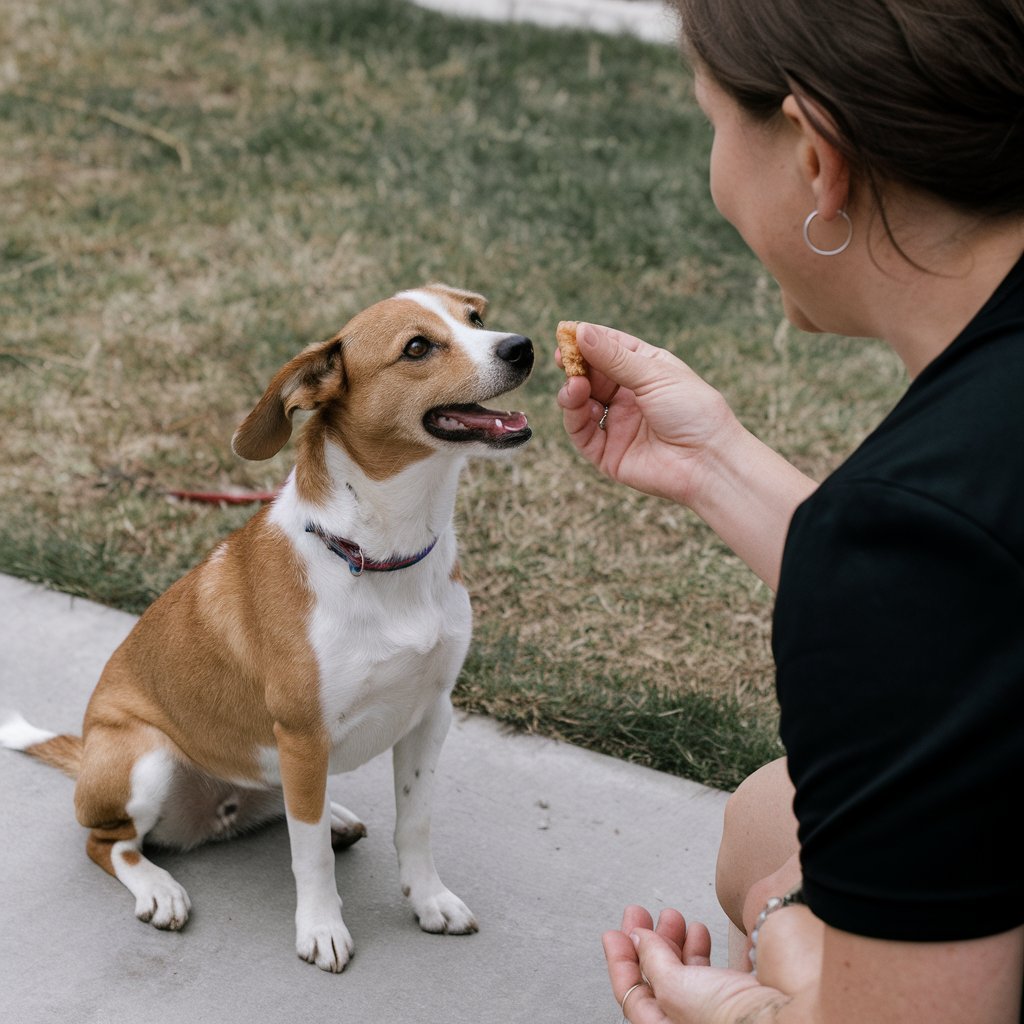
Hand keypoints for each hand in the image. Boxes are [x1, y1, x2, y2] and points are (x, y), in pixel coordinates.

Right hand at [557, 322, 817, 588]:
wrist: (709, 461)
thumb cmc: (694, 412)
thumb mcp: (654, 374)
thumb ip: (613, 356)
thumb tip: (581, 331)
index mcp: (646, 370)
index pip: (609, 348)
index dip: (587, 341)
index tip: (567, 334)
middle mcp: (629, 396)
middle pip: (591, 375)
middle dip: (576, 366)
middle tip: (564, 358)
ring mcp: (618, 424)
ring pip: (581, 404)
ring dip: (572, 392)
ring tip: (575, 385)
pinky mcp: (608, 453)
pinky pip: (582, 434)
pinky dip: (576, 418)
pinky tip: (585, 408)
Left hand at [604, 905, 798, 1023]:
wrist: (802, 1012)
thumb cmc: (744, 1020)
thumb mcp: (678, 990)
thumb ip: (653, 962)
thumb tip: (638, 940)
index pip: (633, 998)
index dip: (621, 962)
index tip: (614, 932)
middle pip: (662, 981)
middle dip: (650, 943)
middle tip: (643, 913)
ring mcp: (723, 1011)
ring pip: (690, 973)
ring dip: (677, 940)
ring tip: (676, 918)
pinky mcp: (748, 995)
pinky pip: (718, 970)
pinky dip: (707, 947)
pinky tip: (704, 932)